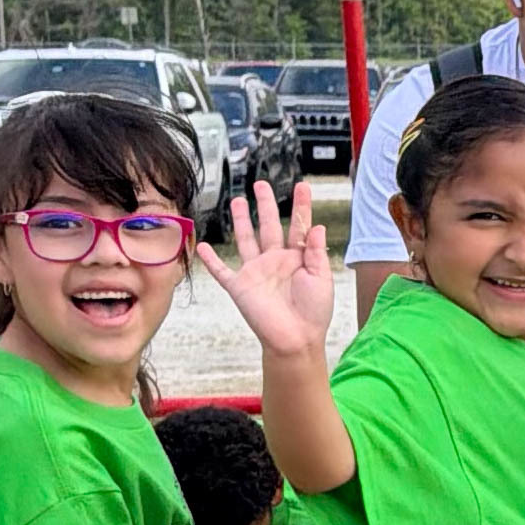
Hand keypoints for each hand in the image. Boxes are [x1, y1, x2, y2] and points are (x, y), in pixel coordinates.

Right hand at [196, 181, 333, 355]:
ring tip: (238, 201)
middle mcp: (275, 261)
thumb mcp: (321, 279)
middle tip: (262, 185)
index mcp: (297, 259)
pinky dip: (211, 261)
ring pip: (246, 240)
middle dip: (266, 204)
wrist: (295, 340)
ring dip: (241, 221)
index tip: (302, 186)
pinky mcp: (240, 287)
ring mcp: (256, 273)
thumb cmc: (313, 314)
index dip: (301, 206)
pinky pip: (222, 272)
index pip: (299, 226)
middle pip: (269, 225)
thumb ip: (317, 252)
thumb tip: (318, 226)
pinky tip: (202, 247)